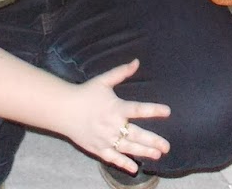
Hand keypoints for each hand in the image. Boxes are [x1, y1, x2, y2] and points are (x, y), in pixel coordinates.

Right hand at [57, 60, 170, 177]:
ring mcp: (105, 139)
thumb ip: (121, 72)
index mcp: (116, 108)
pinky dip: (124, 164)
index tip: (168, 111)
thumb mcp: (104, 80)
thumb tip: (137, 62)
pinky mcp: (98, 148)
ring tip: (158, 155)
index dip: (154, 110)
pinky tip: (135, 168)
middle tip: (167, 146)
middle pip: (137, 135)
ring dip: (144, 152)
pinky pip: (113, 158)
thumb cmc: (85, 93)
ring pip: (128, 148)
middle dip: (153, 141)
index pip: (139, 109)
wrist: (63, 110)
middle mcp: (112, 125)